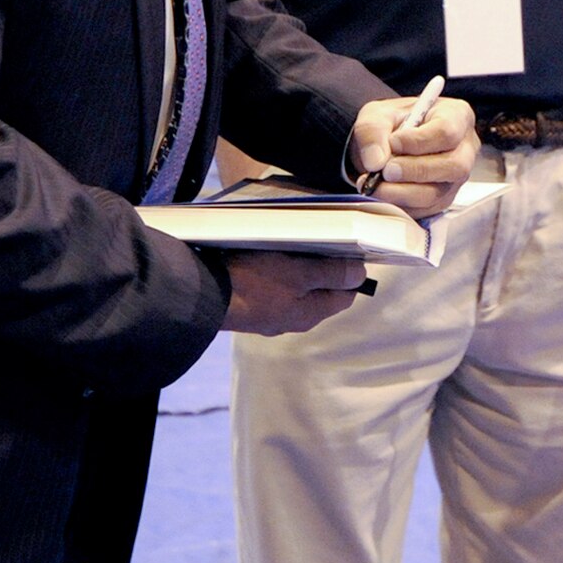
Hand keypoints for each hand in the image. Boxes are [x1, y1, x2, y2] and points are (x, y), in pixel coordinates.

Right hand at [219, 251, 368, 335]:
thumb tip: (360, 275)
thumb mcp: (298, 273)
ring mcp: (270, 316)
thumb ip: (331, 274)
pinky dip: (276, 274)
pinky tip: (267, 258)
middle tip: (317, 242)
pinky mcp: (251, 307)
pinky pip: (274, 290)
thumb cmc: (253, 283)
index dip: (350, 273)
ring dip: (297, 269)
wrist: (202, 296)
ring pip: (296, 290)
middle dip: (323, 268)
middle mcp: (293, 320)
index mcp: (309, 314)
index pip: (345, 296)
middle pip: (321, 292)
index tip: (348, 250)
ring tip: (291, 246)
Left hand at [349, 96, 476, 218]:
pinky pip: (426, 209)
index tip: (392, 142)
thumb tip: (375, 162)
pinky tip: (383, 194)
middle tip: (384, 171)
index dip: (418, 141)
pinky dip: (401, 205)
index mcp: (456, 116)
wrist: (388, 143)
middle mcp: (464, 149)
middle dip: (415, 171)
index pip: (447, 131)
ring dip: (402, 192)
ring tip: (376, 185)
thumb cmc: (392, 123)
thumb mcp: (376, 115)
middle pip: (452, 166)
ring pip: (438, 192)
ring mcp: (456, 177)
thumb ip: (372, 132)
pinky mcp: (443, 199)